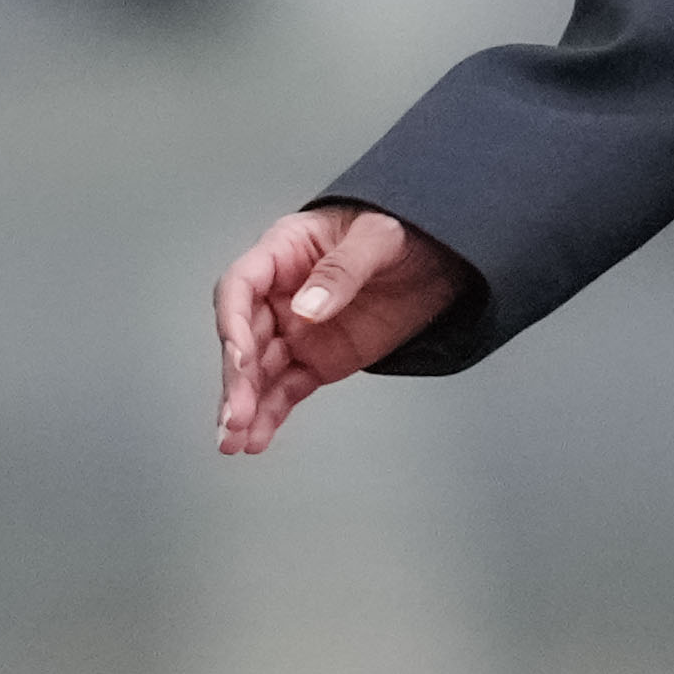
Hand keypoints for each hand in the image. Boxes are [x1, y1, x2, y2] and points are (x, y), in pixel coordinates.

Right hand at [213, 205, 461, 452]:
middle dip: (237, 380)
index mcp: (284, 252)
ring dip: (245, 406)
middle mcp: (280, 295)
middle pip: (244, 339)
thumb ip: (341, 271)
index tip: (240, 358)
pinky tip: (257, 439)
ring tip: (235, 441)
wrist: (440, 258)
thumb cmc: (404, 233)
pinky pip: (287, 389)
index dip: (233, 323)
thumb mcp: (379, 237)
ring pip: (260, 373)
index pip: (240, 287)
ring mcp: (297, 330)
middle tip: (235, 417)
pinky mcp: (318, 360)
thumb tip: (306, 309)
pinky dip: (272, 415)